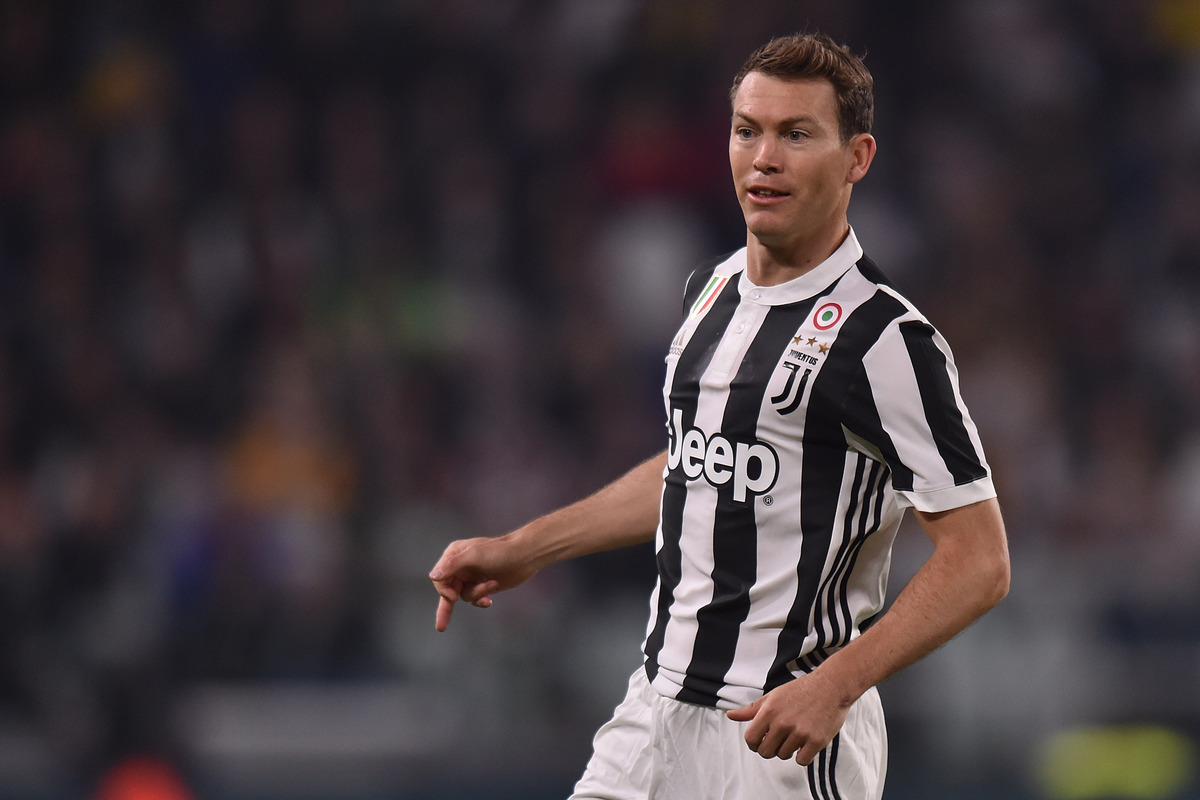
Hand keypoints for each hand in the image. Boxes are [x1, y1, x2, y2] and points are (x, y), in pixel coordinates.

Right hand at [429, 535, 537, 631]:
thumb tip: (433, 576)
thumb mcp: (475, 556)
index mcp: (455, 554)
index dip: (443, 589)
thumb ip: (453, 565)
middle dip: (449, 604)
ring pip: (464, 595)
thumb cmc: (500, 551)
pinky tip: (489, 601)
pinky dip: (481, 601)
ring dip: (477, 594)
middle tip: (441, 627)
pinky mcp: (484, 584)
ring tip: (492, 585)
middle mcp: (461, 565)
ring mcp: (473, 576)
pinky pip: (475, 599)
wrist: (526, 555)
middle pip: (448, 589)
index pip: (439, 577)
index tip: (453, 596)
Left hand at [725, 672, 851, 765]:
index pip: (750, 738)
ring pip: (784, 756)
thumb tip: (730, 715)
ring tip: (795, 736)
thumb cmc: (801, 690)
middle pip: (765, 752)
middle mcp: (782, 723)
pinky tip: (805, 743)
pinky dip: (803, 756)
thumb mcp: (773, 696)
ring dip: (788, 750)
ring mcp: (800, 733)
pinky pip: (802, 761)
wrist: (831, 686)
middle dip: (770, 749)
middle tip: (779, 740)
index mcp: (769, 711)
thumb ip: (751, 710)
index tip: (761, 741)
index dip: (753, 743)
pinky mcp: (816, 741)